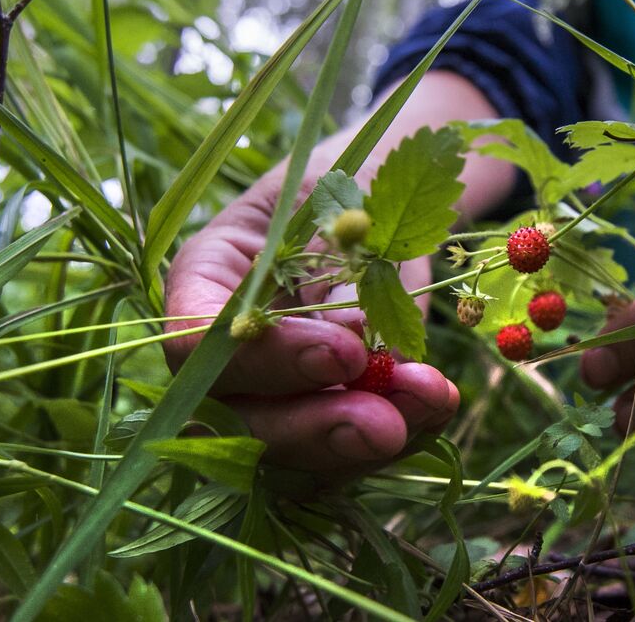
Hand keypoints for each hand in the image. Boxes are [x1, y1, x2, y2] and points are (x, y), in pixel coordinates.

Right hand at [162, 71, 515, 473]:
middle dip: (315, 428)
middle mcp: (225, 352)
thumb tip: (356, 335)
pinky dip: (401, 431)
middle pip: (239, 419)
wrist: (379, 203)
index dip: (266, 359)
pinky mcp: (327, 413)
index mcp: (202, 281)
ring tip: (429, 399)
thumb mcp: (334, 195)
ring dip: (365, 442)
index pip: (197, 342)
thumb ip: (334, 261)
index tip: (344, 352)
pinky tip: (437, 402)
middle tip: (383, 423)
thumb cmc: (342, 184)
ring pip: (295, 452)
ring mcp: (272, 393)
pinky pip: (350, 449)